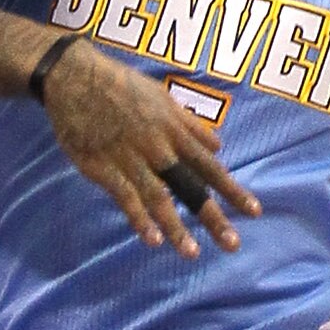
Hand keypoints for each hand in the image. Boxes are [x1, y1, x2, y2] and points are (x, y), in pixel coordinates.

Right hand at [41, 41, 256, 260]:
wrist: (75, 77)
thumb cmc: (120, 85)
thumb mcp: (162, 97)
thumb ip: (190, 123)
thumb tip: (218, 144)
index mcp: (174, 130)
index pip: (210, 166)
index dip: (232, 190)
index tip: (253, 212)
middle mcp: (158, 147)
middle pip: (190, 186)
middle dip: (213, 216)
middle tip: (232, 244)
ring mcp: (131, 158)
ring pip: (159, 197)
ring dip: (175, 227)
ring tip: (191, 253)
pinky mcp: (103, 167)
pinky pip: (125, 197)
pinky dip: (138, 218)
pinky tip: (151, 239)